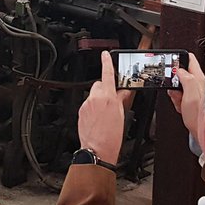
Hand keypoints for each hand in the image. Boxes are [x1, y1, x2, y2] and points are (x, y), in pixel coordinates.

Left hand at [77, 51, 129, 165]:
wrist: (97, 149)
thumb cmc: (111, 137)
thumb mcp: (122, 115)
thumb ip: (121, 100)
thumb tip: (123, 92)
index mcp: (107, 97)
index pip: (107, 74)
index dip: (107, 62)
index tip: (105, 55)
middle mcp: (94, 98)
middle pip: (100, 85)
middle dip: (106, 89)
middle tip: (113, 101)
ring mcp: (86, 105)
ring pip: (94, 95)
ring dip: (100, 100)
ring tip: (106, 115)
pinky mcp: (81, 112)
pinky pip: (88, 105)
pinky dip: (94, 109)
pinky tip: (99, 120)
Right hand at [172, 53, 204, 144]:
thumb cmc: (203, 120)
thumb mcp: (191, 97)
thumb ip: (186, 80)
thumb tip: (180, 71)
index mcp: (201, 79)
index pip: (190, 60)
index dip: (178, 59)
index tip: (170, 64)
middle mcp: (203, 84)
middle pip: (184, 75)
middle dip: (175, 82)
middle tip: (174, 90)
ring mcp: (201, 94)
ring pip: (182, 88)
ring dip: (177, 95)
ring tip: (180, 104)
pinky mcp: (198, 103)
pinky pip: (184, 98)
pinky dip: (180, 103)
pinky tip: (183, 110)